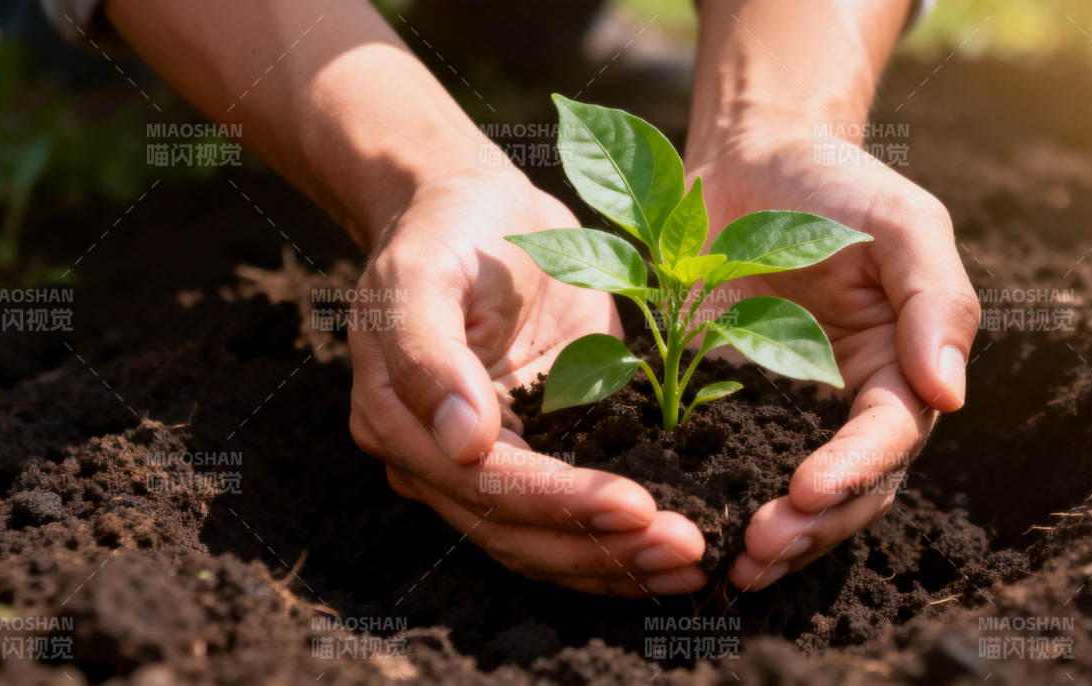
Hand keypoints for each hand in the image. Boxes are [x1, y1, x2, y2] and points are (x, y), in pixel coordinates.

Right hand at [347, 169, 706, 595]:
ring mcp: (483, 466)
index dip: (562, 503)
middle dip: (603, 548)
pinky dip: (619, 544)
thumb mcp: (423, 269)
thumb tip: (461, 441)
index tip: (637, 507)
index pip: (487, 484)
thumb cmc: (447, 227)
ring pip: (544, 544)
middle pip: (518, 531)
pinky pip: (569, 520)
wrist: (472, 206)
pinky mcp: (534, 455)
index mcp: (398, 419)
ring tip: (692, 566)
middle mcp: (434, 460)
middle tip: (686, 551)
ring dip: (618, 564)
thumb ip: (428, 353)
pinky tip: (673, 558)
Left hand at [689, 128, 979, 590]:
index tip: (807, 492)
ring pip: (796, 498)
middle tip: (760, 549)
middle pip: (849, 490)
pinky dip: (715, 501)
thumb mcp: (901, 221)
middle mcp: (849, 404)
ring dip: (774, 539)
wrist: (748, 155)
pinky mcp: (726, 405)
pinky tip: (688, 531)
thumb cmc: (834, 182)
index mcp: (900, 369)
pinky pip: (727, 464)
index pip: (890, 438)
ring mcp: (786, 410)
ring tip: (736, 568)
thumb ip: (934, 300)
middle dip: (811, 526)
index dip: (855, 472)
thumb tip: (950, 394)